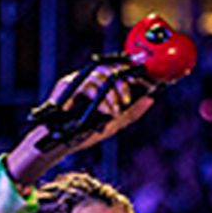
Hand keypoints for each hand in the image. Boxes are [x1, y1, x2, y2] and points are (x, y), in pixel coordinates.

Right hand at [7, 67, 154, 187]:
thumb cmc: (84, 133)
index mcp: (100, 85)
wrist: (61, 143)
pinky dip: (100, 98)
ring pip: (101, 75)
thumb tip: (150, 99)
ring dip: (112, 94)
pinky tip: (105, 110)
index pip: (118, 70)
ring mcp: (77, 80)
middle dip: (122, 84)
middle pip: (110, 69)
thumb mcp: (113, 124)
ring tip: (115, 111)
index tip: (143, 83)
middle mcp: (89, 79)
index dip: (131, 73)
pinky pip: (88, 84)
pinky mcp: (67, 85)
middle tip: (126, 101)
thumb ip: (131, 113)